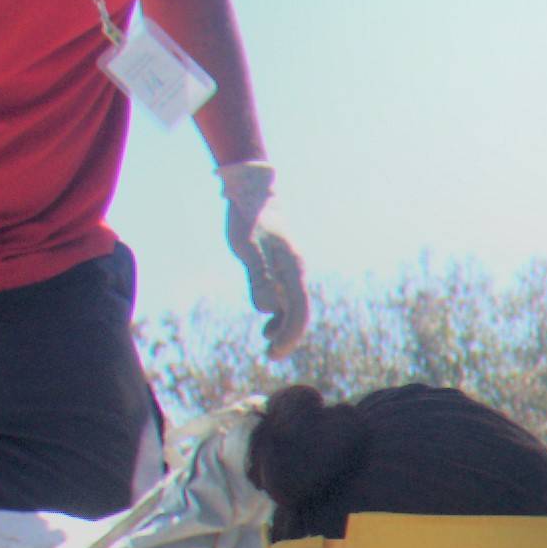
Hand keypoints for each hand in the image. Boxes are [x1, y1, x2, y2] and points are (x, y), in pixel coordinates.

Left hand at [218, 157, 308, 352]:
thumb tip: (268, 309)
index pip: (298, 310)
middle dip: (288, 337)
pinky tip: (267, 322)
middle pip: (299, 312)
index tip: (274, 351)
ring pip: (293, 306)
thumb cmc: (248, 217)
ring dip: (283, 327)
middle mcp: (296, 270)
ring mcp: (289, 269)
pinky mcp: (279, 266)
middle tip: (270, 356)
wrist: (252, 190)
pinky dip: (278, 313)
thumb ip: (258, 278)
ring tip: (267, 344)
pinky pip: (285, 295)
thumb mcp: (247, 248)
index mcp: (293, 267)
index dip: (289, 335)